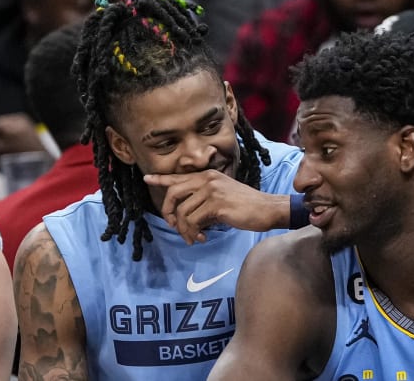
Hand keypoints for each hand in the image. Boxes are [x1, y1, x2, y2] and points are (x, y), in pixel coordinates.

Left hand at [144, 170, 289, 243]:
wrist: (267, 209)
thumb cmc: (246, 206)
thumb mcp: (222, 196)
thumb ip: (204, 198)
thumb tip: (186, 214)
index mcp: (208, 176)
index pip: (179, 176)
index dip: (162, 179)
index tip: (147, 179)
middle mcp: (207, 180)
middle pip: (173, 193)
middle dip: (168, 212)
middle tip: (173, 226)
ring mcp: (211, 191)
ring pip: (182, 212)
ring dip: (184, 230)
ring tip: (194, 237)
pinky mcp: (216, 205)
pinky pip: (193, 221)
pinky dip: (194, 233)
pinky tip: (203, 237)